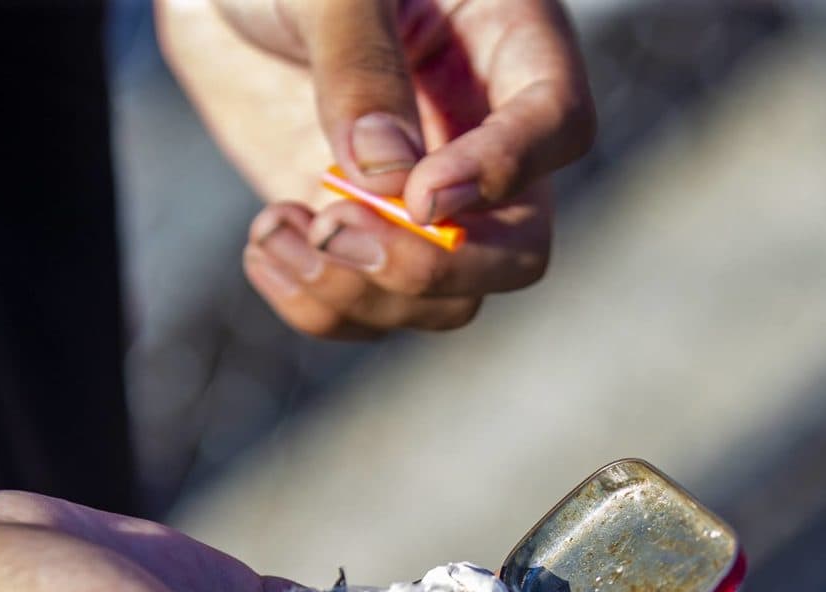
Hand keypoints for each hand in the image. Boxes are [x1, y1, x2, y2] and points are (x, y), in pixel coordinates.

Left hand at [156, 0, 594, 338]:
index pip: (559, 126)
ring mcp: (426, 202)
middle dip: (433, 268)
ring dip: (356, 291)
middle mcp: (484, 138)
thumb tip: (387, 174)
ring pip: (445, 301)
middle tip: (335, 228)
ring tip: (276, 228)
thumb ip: (359, 69)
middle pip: (518, 249)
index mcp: (507, 46)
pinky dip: (316, 302)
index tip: (420, 195)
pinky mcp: (365, 238)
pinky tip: (267, 239)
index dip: (502, 173)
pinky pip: (369, 311)